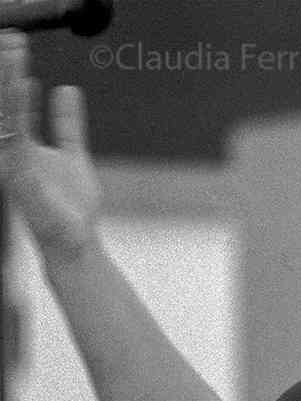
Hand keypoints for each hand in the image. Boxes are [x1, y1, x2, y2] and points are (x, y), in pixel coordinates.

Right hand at [0, 30, 100, 255]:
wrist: (74, 242)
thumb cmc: (70, 206)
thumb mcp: (72, 153)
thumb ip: (68, 124)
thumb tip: (67, 89)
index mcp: (21, 146)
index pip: (12, 103)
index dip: (13, 74)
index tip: (18, 46)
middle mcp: (12, 152)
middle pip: (4, 104)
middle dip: (6, 70)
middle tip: (13, 39)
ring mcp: (13, 163)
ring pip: (6, 114)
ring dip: (9, 81)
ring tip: (15, 51)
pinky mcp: (20, 175)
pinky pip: (17, 136)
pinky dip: (21, 109)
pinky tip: (26, 86)